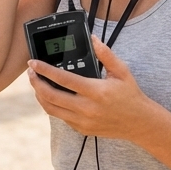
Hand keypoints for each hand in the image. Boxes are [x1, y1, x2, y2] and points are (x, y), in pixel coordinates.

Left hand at [27, 36, 156, 141]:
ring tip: (36, 83)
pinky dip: (51, 105)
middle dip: (36, 82)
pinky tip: (50, 95)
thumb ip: (106, 54)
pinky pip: (60, 117)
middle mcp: (87, 108)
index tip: (33, 62)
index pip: (63, 79)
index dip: (44, 70)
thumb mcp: (122, 71)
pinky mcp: (81, 129)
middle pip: (51, 96)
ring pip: (51, 109)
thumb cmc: (130, 95)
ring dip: (39, 95)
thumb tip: (92, 39)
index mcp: (96, 92)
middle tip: (30, 72)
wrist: (140, 123)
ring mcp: (83, 121)